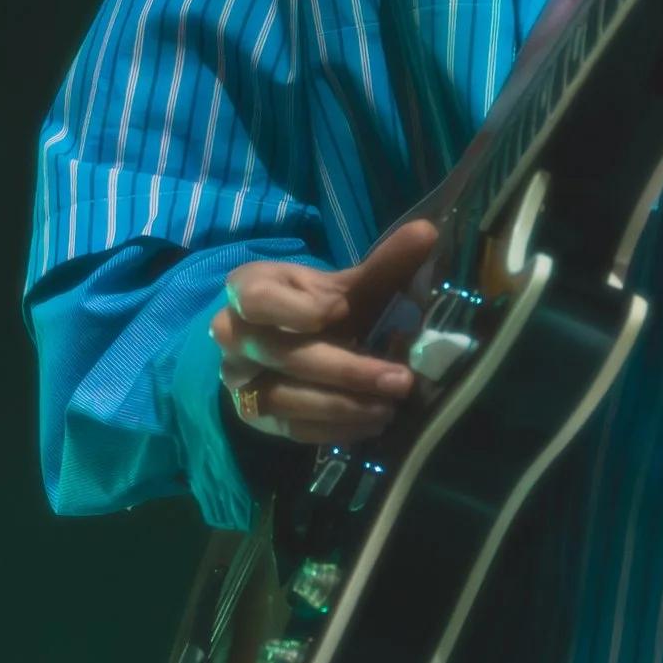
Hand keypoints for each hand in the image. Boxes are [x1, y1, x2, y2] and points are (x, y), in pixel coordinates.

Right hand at [211, 217, 438, 442]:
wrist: (288, 339)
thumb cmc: (319, 305)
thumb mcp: (346, 284)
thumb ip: (383, 264)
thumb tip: (428, 233)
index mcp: (248, 289)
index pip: (257, 300)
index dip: (301, 309)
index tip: (343, 309)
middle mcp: (234, 336)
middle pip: (284, 356)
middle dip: (347, 370)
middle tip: (401, 379)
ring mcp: (240, 380)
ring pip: (286, 399)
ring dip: (344, 406)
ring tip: (392, 407)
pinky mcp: (255, 415)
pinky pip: (292, 429)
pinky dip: (336, 429)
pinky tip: (374, 423)